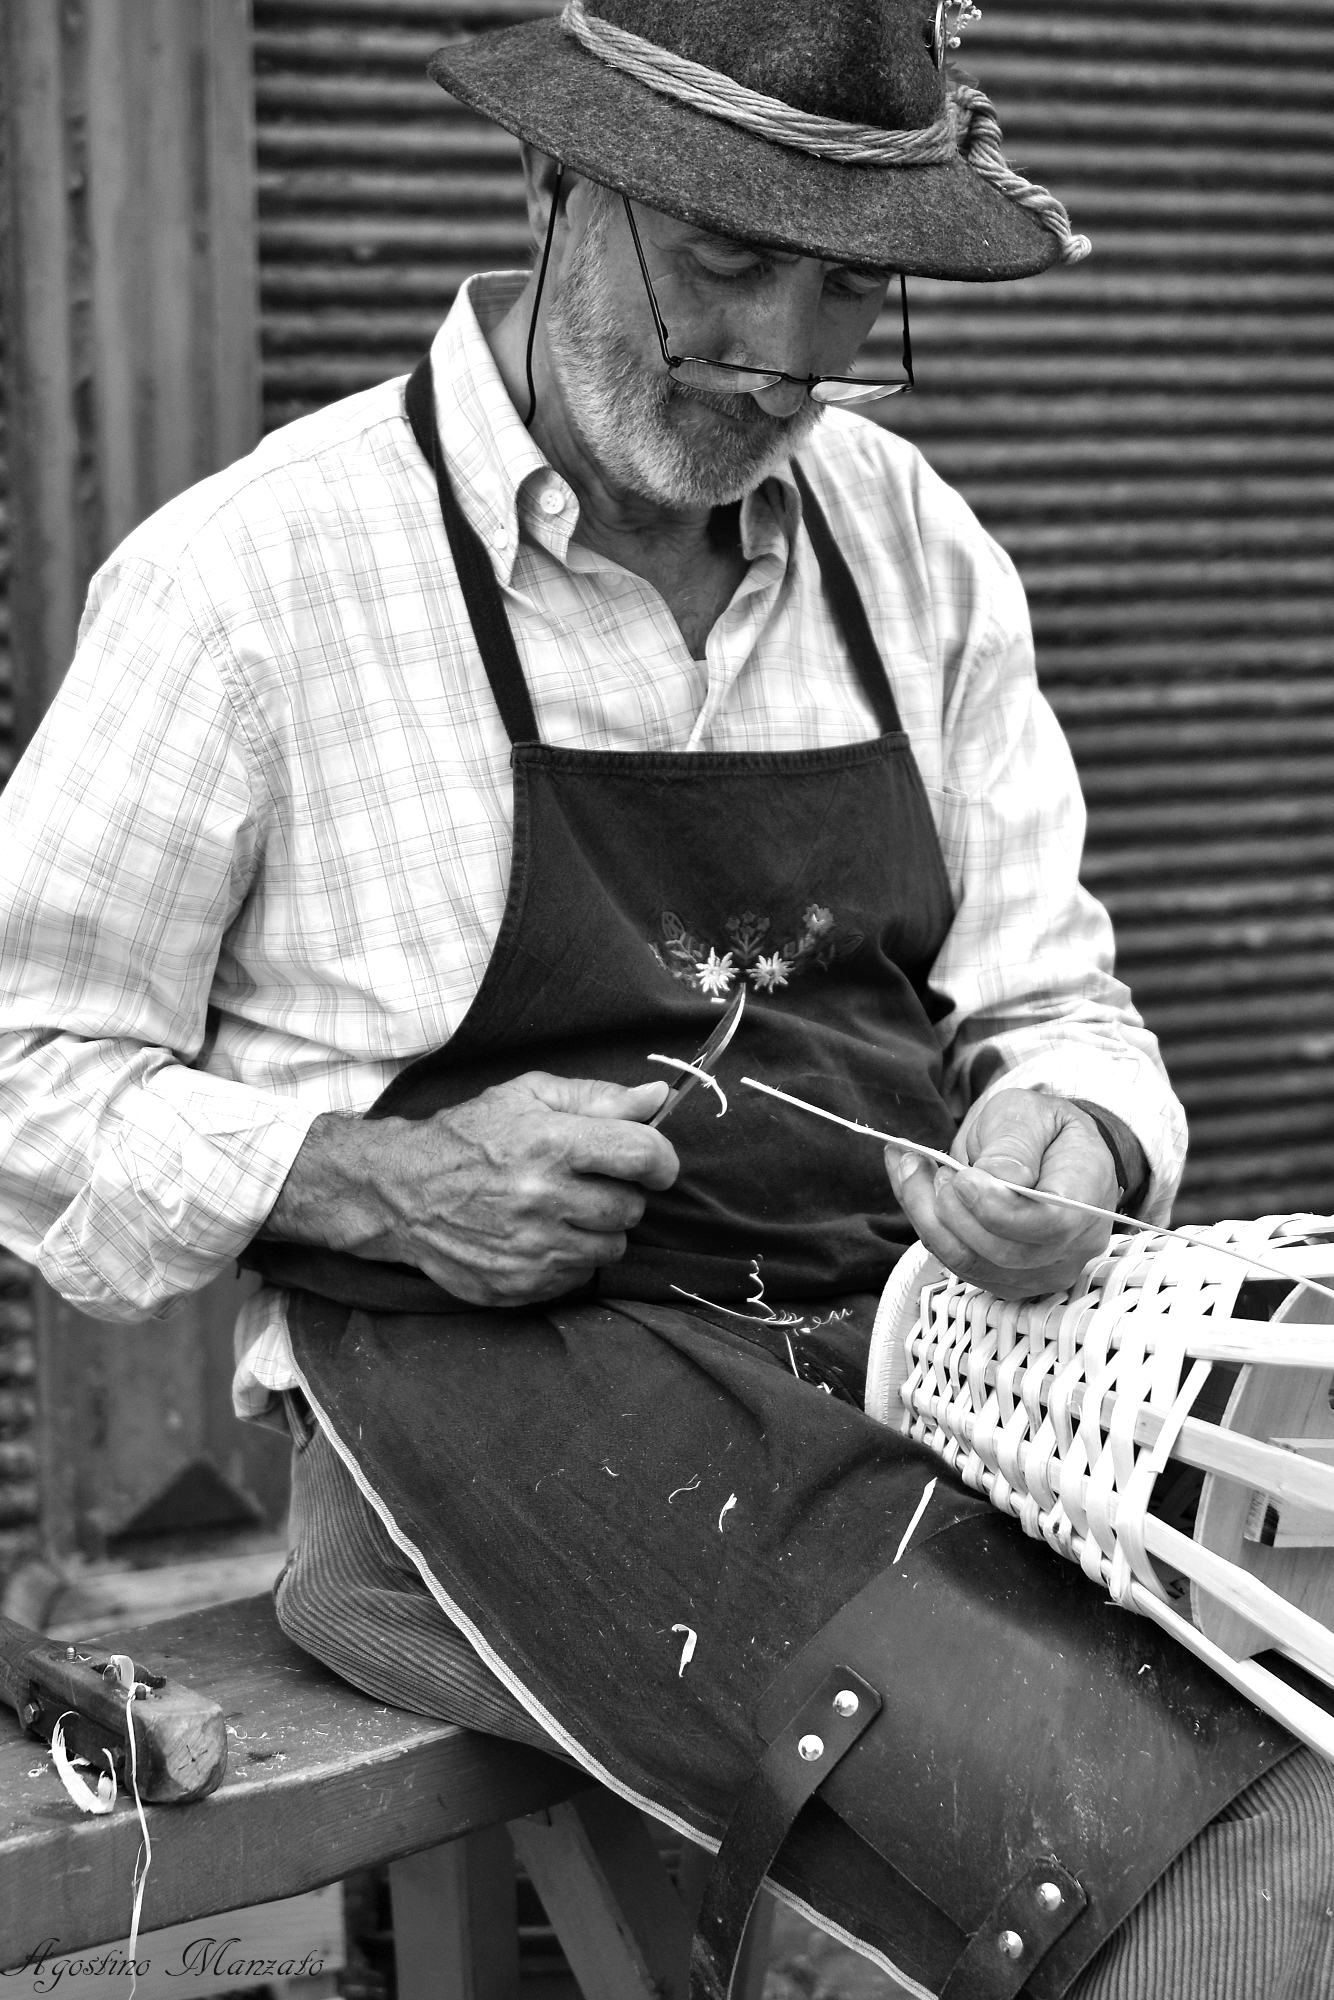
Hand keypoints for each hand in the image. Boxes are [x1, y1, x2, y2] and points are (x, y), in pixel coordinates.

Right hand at [266, 1073, 678, 1306]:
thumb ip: (597, 1098)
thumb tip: (657, 1097)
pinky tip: (540, 1236)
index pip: (643, 1156)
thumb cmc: (470, 1137)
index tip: (652, 1163)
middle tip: (588, 1184)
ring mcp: (531, 1248)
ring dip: (597, 1230)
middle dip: (620, 1194)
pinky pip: (579, 1277)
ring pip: (610, 1248)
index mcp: (550, 1143)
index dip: (661, 1160)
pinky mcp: (520, 1285)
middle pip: (631, 1208)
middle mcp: (543, 1198)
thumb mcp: (527, 1097)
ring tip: (562, 1210)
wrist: (401, 1193)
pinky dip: (570, 1259)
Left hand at [884, 1089, 1119, 1300]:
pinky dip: (925, 1225)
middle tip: (931, 1164)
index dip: (999, 1209)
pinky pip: (956, 1264)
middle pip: (1004, 1251)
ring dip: (927, 1216)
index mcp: (1087, 1195)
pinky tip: (914, 1187)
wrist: (1045, 1152)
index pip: (1050, 1224)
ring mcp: (1040, 1271)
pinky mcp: (1006, 1280)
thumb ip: (1014, 1143)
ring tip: (914, 1168)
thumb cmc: (1040, 1128)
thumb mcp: (1029, 1113)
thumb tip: (995, 1177)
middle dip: (953, 1209)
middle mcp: (1072, 1246)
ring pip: (970, 1263)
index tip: (963, 1176)